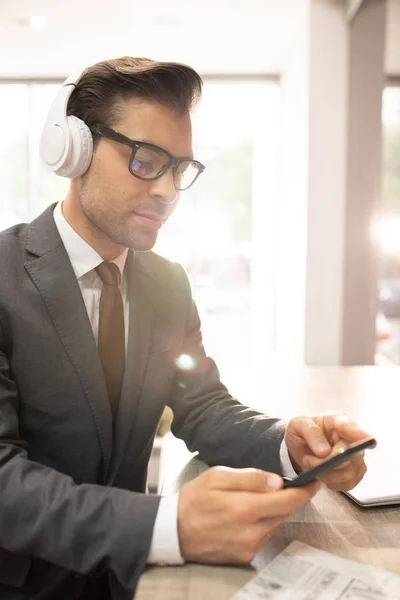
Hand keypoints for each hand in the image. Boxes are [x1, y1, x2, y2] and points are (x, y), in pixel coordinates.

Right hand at [177, 466, 319, 564]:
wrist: (173, 531)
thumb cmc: (194, 500)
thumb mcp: (217, 477)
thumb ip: (249, 478)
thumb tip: (277, 481)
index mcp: (245, 508)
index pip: (287, 500)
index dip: (304, 491)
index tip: (314, 482)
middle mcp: (251, 532)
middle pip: (284, 513)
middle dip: (288, 498)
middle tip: (285, 486)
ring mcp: (249, 547)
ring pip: (275, 524)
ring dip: (274, 511)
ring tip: (258, 499)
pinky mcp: (245, 556)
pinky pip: (265, 536)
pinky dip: (263, 523)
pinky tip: (248, 515)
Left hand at [284, 411, 375, 490]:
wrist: (299, 446)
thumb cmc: (301, 431)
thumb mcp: (298, 425)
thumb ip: (311, 433)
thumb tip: (324, 451)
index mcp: (337, 421)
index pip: (350, 427)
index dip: (360, 434)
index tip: (370, 441)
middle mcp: (348, 437)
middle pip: (350, 455)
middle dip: (327, 462)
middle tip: (308, 460)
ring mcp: (354, 454)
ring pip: (350, 471)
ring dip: (328, 474)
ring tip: (313, 467)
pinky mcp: (353, 470)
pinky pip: (350, 482)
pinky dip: (335, 483)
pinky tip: (324, 476)